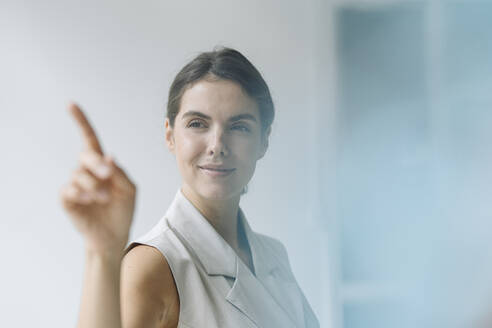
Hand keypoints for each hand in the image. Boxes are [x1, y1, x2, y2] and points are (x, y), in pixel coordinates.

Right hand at [60, 103, 136, 254]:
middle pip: (85, 154)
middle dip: (97, 164)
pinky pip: (69, 189)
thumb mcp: (129, 189)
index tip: (70, 104)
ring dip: (94, 186)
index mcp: (101, 165)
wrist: (114, 235)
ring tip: (104, 199)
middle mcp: (85, 171)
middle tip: (108, 177)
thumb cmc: (123, 210)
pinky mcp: (67, 199)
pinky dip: (82, 194)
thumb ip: (120, 173)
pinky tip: (90, 201)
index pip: (89, 138)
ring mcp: (75, 184)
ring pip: (79, 174)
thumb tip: (109, 157)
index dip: (80, 122)